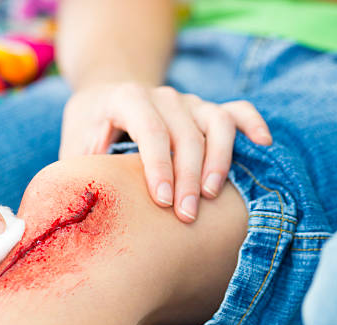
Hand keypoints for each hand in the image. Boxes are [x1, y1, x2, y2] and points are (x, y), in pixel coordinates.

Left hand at [60, 83, 271, 221]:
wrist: (106, 98)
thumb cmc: (88, 130)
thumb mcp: (74, 145)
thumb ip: (80, 167)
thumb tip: (85, 202)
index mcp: (127, 99)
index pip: (151, 131)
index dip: (158, 167)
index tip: (161, 202)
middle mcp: (162, 95)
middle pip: (186, 134)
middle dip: (188, 178)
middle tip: (186, 216)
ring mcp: (188, 101)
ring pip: (217, 123)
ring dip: (219, 160)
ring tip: (212, 196)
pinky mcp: (205, 109)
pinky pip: (236, 111)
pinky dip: (252, 124)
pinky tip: (262, 144)